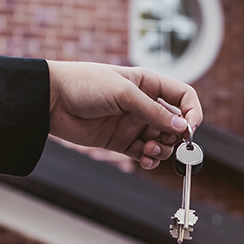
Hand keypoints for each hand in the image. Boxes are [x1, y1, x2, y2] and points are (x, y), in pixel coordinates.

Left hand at [47, 61, 201, 168]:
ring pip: (162, 141)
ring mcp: (133, 124)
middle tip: (169, 144)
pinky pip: (144, 154)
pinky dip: (149, 159)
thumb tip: (182, 127)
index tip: (191, 129)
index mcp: (148, 84)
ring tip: (150, 149)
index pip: (183, 97)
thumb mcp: (124, 93)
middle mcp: (144, 104)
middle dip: (176, 136)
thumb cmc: (85, 84)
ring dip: (162, 149)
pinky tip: (144, 159)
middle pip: (175, 124)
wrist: (51, 100)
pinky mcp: (120, 142)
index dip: (192, 112)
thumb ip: (153, 111)